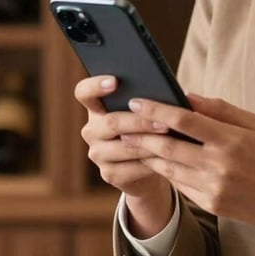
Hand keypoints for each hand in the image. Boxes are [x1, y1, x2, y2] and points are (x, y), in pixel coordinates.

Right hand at [74, 75, 173, 235]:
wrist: (150, 167)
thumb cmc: (150, 130)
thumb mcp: (146, 112)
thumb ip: (147, 100)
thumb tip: (166, 91)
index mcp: (97, 108)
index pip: (83, 92)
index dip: (95, 85)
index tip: (115, 81)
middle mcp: (91, 130)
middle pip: (111, 122)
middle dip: (140, 121)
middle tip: (165, 122)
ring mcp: (97, 153)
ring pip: (123, 146)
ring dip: (149, 143)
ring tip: (171, 139)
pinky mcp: (108, 174)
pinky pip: (130, 168)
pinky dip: (150, 162)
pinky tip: (165, 158)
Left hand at [123, 94, 254, 247]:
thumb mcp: (251, 123)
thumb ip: (218, 109)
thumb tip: (186, 96)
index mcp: (230, 140)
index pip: (185, 121)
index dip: (157, 110)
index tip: (137, 101)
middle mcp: (218, 164)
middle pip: (168, 146)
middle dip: (140, 133)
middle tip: (121, 123)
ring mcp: (212, 187)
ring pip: (167, 167)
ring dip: (145, 152)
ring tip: (129, 139)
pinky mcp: (208, 203)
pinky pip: (178, 184)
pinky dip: (163, 170)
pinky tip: (152, 159)